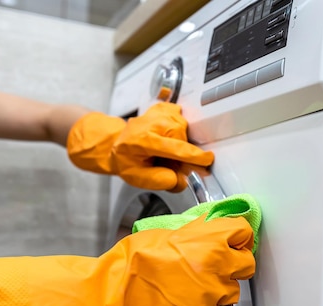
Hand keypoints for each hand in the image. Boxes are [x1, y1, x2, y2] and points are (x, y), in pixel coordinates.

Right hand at [0, 215, 253, 305]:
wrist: (113, 298)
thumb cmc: (131, 263)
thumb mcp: (162, 235)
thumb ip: (191, 233)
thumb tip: (205, 229)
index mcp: (209, 242)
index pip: (244, 232)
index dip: (237, 235)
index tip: (232, 239)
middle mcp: (218, 269)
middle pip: (247, 264)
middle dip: (235, 262)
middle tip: (217, 264)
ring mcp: (213, 297)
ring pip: (231, 291)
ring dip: (218, 288)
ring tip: (194, 288)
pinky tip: (183, 305)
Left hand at [67, 102, 213, 190]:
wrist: (115, 143)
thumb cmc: (127, 160)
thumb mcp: (138, 178)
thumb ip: (160, 180)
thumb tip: (181, 180)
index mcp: (143, 140)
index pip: (175, 148)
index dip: (194, 156)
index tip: (207, 160)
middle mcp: (151, 123)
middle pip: (182, 138)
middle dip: (182, 154)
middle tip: (170, 163)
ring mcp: (157, 113)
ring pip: (183, 128)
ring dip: (180, 142)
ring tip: (165, 150)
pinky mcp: (163, 108)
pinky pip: (180, 117)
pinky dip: (179, 128)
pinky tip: (168, 135)